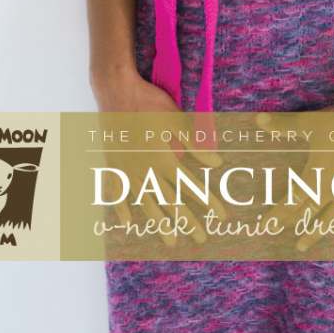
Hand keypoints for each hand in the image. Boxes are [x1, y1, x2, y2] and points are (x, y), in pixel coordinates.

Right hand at [91, 68, 226, 251]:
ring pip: (146, 203)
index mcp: (164, 159)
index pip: (191, 187)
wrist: (116, 90)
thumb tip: (217, 163)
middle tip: (201, 239)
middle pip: (170, 202)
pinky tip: (128, 223)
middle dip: (188, 221)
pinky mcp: (113, 165)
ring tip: (171, 241)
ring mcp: (126, 170)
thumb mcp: (176, 120)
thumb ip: (195, 144)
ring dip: (160, 223)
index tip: (221, 215)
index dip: (208, 202)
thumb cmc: (149, 102)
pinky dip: (122, 209)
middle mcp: (145, 170)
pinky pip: (117, 192)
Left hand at [256, 102, 333, 254]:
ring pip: (333, 216)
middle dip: (294, 224)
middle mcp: (331, 187)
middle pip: (308, 211)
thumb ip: (282, 125)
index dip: (277, 213)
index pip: (292, 200)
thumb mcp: (307, 123)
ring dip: (318, 231)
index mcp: (315, 175)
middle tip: (282, 237)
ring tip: (305, 244)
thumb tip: (259, 120)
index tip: (265, 227)